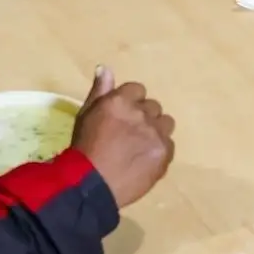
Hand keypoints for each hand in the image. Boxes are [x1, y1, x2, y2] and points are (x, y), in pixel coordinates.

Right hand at [71, 67, 175, 207]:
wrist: (91, 185)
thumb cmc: (84, 149)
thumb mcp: (85, 115)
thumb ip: (99, 91)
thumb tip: (106, 68)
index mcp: (120, 101)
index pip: (137, 89)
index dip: (130, 102)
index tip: (122, 116)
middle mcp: (141, 113)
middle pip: (153, 106)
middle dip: (143, 117)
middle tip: (129, 134)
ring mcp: (155, 133)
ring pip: (166, 123)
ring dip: (156, 131)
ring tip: (140, 147)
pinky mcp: (164, 153)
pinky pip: (170, 144)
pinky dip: (159, 150)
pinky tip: (145, 160)